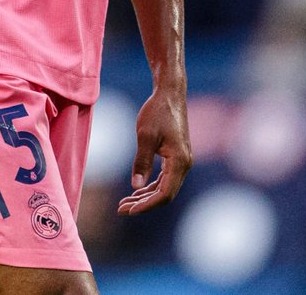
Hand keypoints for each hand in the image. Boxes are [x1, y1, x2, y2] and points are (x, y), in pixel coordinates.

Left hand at [116, 86, 190, 214]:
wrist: (170, 94)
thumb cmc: (157, 112)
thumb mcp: (145, 136)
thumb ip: (141, 162)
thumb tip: (136, 187)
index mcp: (179, 161)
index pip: (165, 194)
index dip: (147, 205)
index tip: (129, 210)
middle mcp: (185, 164)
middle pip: (165, 194)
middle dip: (143, 204)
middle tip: (120, 209)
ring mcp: (182, 161)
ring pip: (165, 188)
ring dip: (146, 197)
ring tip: (124, 203)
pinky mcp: (177, 157)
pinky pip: (165, 179)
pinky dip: (151, 186)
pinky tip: (137, 190)